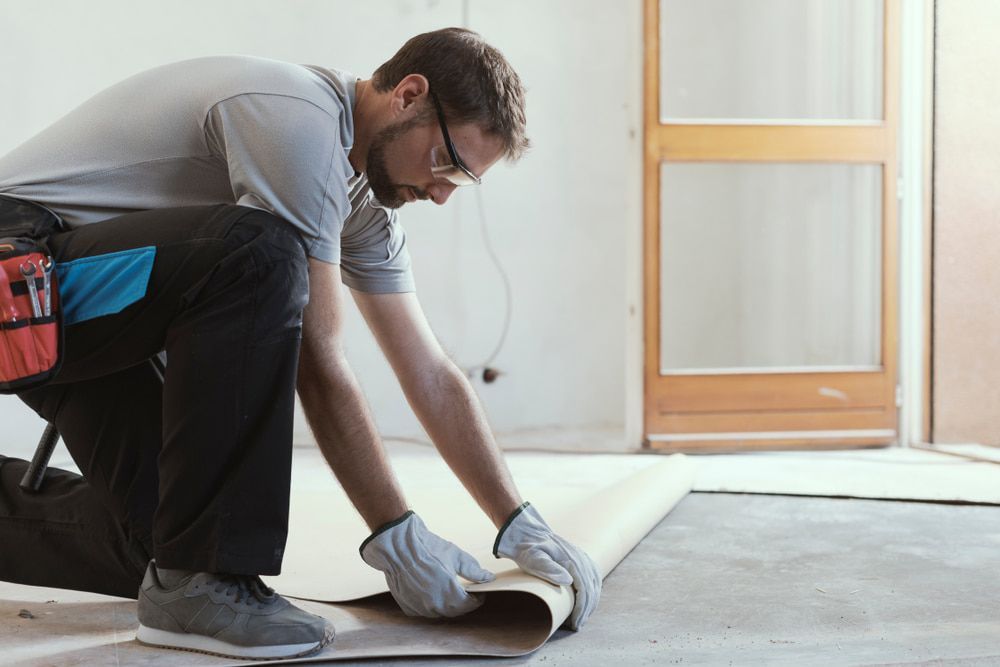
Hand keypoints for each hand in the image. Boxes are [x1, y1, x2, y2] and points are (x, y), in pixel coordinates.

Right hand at [360, 511, 495, 617]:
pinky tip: (431, 592)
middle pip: (454, 611)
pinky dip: (429, 605)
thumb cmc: (427, 547)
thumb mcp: (455, 556)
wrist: (398, 545)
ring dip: (446, 605)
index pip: (469, 605)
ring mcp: (419, 607)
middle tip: (465, 592)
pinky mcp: (407, 606)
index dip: (477, 599)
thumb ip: (474, 571)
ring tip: (448, 591)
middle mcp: (434, 604)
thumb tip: (488, 578)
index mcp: (449, 593)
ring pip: (438, 612)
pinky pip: (423, 611)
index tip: (479, 592)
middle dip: (462, 603)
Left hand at [493, 502, 601, 629]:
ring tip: (582, 617)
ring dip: (591, 602)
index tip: (575, 624)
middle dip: (587, 610)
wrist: (527, 532)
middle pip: (592, 589)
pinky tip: (588, 600)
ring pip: (595, 583)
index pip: (584, 590)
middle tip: (577, 626)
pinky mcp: (579, 558)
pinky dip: (593, 591)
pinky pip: (593, 576)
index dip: (581, 609)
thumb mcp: (532, 559)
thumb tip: (568, 581)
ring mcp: (581, 557)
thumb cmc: (527, 548)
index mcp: (571, 560)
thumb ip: (548, 568)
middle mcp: (580, 558)